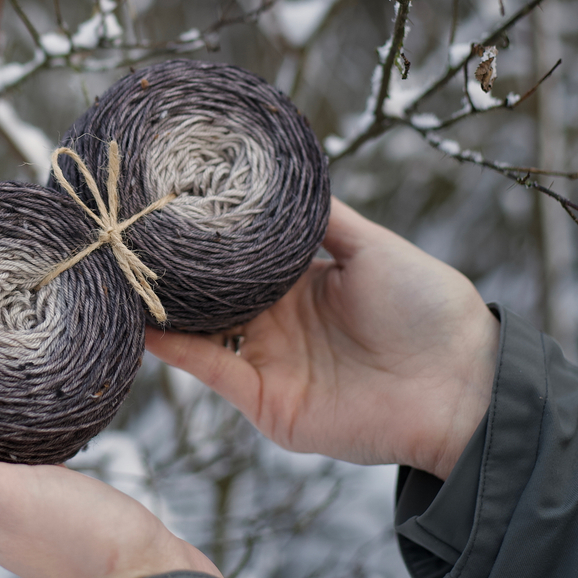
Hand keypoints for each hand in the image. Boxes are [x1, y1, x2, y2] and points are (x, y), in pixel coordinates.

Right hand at [146, 198, 498, 478]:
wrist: (460, 385)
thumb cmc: (427, 307)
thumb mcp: (373, 245)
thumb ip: (323, 217)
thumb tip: (283, 176)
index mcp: (300, 282)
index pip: (238, 257)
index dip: (204, 236)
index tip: (164, 206)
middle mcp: (277, 322)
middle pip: (211, 294)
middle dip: (170, 272)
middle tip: (123, 239)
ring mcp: (268, 362)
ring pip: (199, 331)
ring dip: (160, 309)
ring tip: (116, 276)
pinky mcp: (265, 402)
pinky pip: (209, 371)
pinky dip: (173, 350)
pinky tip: (142, 323)